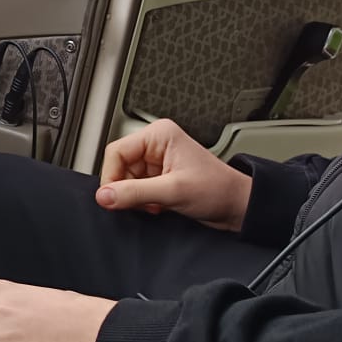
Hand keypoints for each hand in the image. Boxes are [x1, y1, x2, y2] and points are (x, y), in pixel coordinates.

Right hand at [96, 118, 251, 230]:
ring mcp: (157, 162)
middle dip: (127, 190)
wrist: (237, 207)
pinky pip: (136, 189)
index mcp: (159, 134)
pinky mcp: (159, 177)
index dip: (112, 177)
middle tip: (143, 203)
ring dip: (136, 198)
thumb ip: (135, 193)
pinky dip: (142, 202)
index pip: (116, 152)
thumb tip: (104, 196)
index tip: (113, 198)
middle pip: (119, 167)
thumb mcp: (173, 191)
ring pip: (126, 181)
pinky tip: (158, 206)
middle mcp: (156, 144)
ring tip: (156, 204)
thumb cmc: (218, 189)